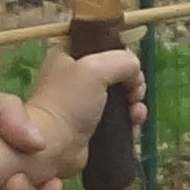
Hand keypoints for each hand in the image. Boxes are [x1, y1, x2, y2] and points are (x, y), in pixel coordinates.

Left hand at [21, 43, 143, 187]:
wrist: (54, 146)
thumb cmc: (69, 102)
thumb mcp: (96, 68)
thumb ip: (123, 61)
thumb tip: (135, 73)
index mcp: (70, 52)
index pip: (106, 42)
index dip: (122, 53)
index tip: (130, 69)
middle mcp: (77, 73)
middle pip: (118, 69)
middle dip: (134, 81)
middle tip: (135, 94)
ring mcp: (85, 99)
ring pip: (123, 92)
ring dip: (136, 101)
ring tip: (135, 114)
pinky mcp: (94, 122)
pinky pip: (120, 114)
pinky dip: (130, 118)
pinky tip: (134, 124)